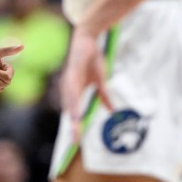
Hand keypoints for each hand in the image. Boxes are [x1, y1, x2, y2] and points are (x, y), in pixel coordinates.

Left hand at [60, 28, 112, 142]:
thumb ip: (104, 96)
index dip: (77, 126)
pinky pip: (72, 90)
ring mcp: (69, 80)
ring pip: (70, 103)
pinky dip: (73, 101)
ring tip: (76, 130)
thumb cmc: (92, 59)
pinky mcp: (71, 72)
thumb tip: (113, 112)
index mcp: (74, 91)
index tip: (78, 142)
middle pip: (70, 111)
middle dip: (73, 126)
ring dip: (73, 117)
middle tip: (76, 142)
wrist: (87, 39)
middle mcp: (69, 88)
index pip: (75, 112)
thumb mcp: (101, 80)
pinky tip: (74, 110)